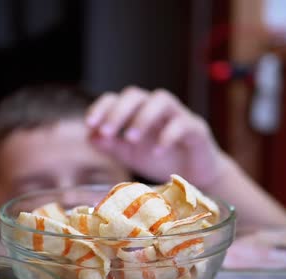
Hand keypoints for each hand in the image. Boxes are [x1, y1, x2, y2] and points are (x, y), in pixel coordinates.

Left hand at [85, 86, 228, 190]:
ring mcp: (177, 114)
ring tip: (131, 139)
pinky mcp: (196, 128)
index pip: (115, 98)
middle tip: (107, 132)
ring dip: (142, 117)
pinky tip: (156, 152)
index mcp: (136, 111)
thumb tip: (90, 136)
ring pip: (160, 100)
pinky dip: (167, 136)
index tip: (90, 125)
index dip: (101, 108)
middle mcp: (155, 107)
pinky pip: (182, 124)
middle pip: (135, 95)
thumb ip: (111, 146)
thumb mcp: (129, 155)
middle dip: (118, 112)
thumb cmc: (159, 159)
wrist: (194, 176)